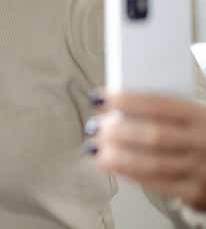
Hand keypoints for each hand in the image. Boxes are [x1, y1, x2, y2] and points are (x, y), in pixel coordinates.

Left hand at [89, 91, 205, 209]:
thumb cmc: (199, 133)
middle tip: (94, 127)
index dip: (125, 100)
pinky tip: (112, 166)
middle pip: (153, 135)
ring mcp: (200, 168)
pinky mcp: (194, 191)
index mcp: (200, 114)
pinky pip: (157, 184)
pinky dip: (129, 174)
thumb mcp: (191, 114)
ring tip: (94, 149)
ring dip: (117, 156)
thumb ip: (161, 110)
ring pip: (152, 163)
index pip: (159, 103)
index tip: (98, 98)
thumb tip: (115, 107)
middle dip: (117, 131)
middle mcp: (202, 141)